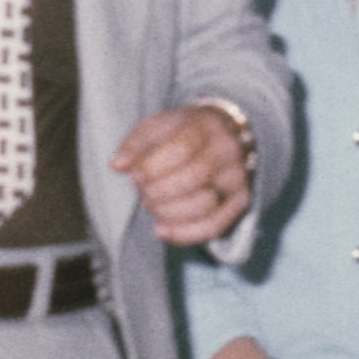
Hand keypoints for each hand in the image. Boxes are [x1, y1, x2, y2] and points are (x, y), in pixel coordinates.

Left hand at [112, 103, 251, 246]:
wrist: (224, 135)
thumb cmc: (182, 133)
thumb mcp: (157, 127)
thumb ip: (135, 144)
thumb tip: (118, 165)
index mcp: (206, 124)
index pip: (183, 147)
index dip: (154, 166)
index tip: (134, 177)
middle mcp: (228, 150)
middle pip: (195, 176)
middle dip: (159, 191)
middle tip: (143, 193)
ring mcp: (238, 178)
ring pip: (205, 205)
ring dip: (169, 212)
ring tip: (153, 206)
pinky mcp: (241, 202)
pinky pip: (215, 226)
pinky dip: (184, 234)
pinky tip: (161, 230)